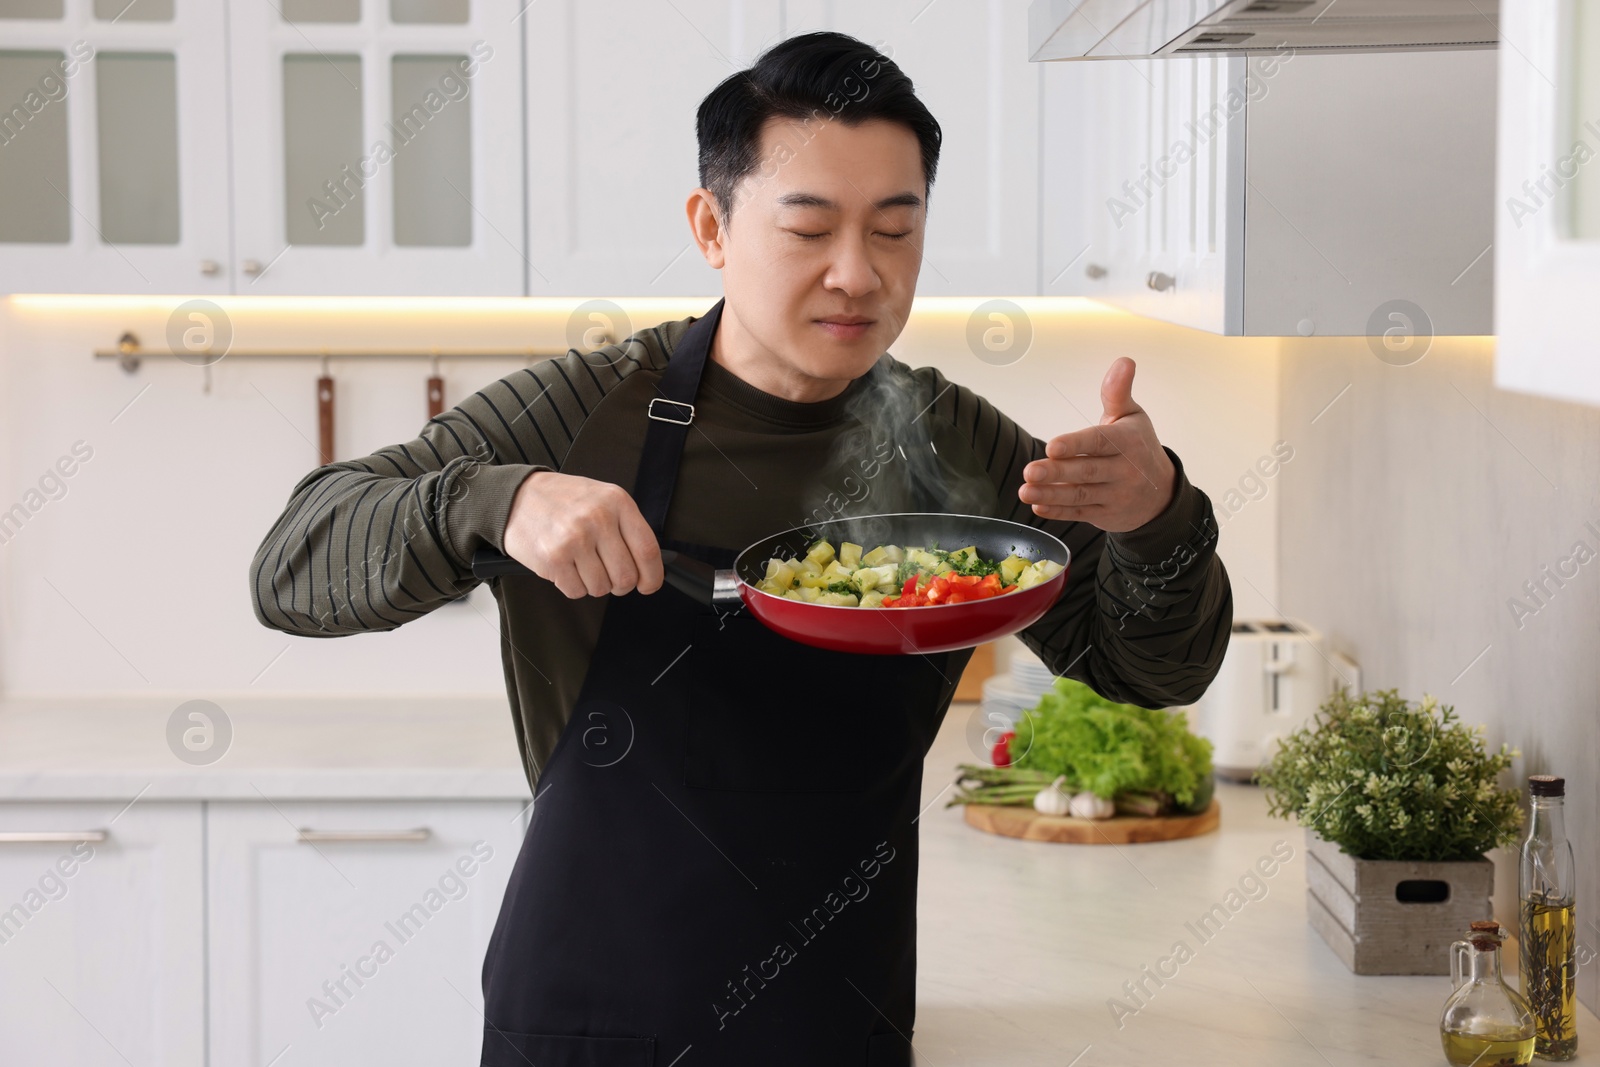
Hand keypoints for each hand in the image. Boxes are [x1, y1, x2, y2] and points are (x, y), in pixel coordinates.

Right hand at [502, 470, 664, 597]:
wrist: (517, 497)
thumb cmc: (562, 500)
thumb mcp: (602, 498)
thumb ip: (626, 527)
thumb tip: (647, 566)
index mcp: (617, 501)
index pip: (647, 549)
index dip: (652, 575)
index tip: (649, 585)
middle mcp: (598, 518)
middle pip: (626, 576)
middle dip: (620, 585)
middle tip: (609, 576)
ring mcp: (575, 539)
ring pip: (601, 588)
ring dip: (593, 584)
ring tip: (580, 564)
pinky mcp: (553, 558)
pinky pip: (576, 591)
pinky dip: (573, 585)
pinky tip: (565, 566)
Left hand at [1018, 357, 1176, 532]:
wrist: (1161, 494)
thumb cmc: (1139, 447)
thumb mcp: (1132, 417)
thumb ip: (1118, 392)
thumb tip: (1124, 362)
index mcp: (1127, 443)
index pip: (1099, 442)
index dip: (1076, 445)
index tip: (1052, 446)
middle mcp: (1123, 471)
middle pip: (1086, 471)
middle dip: (1057, 473)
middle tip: (1030, 471)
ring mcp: (1114, 496)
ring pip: (1080, 495)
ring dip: (1051, 494)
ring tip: (1025, 491)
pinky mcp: (1104, 514)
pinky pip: (1079, 513)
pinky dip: (1057, 512)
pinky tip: (1037, 506)